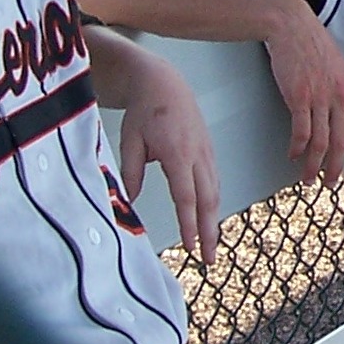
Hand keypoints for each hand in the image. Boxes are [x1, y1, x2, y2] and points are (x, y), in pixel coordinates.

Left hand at [110, 51, 221, 266]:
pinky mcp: (209, 152)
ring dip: (214, 221)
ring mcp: (207, 153)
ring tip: (211, 245)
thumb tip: (128, 202)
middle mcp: (198, 155)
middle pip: (208, 200)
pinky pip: (215, 182)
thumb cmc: (146, 111)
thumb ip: (131, 172)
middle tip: (209, 258)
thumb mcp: (130, 141)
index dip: (189, 223)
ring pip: (215, 193)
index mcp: (178, 154)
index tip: (190, 245)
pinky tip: (210, 218)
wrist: (165, 84)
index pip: (186, 197)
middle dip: (210, 232)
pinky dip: (214, 203)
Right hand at [264, 0, 343, 186]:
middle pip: (342, 143)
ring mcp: (320, 98)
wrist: (292, 26)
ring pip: (321, 143)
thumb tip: (339, 114)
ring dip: (314, 165)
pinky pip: (301, 132)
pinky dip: (297, 148)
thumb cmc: (313, 44)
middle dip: (336, 168)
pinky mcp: (299, 97)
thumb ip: (341, 91)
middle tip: (330, 184)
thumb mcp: (338, 67)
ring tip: (307, 178)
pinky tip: (293, 155)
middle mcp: (340, 97)